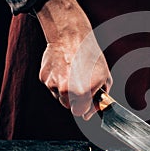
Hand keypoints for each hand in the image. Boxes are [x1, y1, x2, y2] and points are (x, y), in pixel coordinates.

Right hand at [36, 0, 112, 119]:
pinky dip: (57, 81)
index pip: (79, 112)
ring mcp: (53, 84)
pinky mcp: (44, 78)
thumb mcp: (105, 77)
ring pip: (59, 97)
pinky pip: (52, 86)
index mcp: (82, 93)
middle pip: (68, 106)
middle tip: (80, 83)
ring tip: (72, 74)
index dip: (84, 107)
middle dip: (75, 99)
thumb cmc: (91, 56)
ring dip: (65, 91)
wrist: (71, 37)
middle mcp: (66, 91)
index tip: (86, 101)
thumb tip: (89, 113)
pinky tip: (64, 68)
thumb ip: (99, 98)